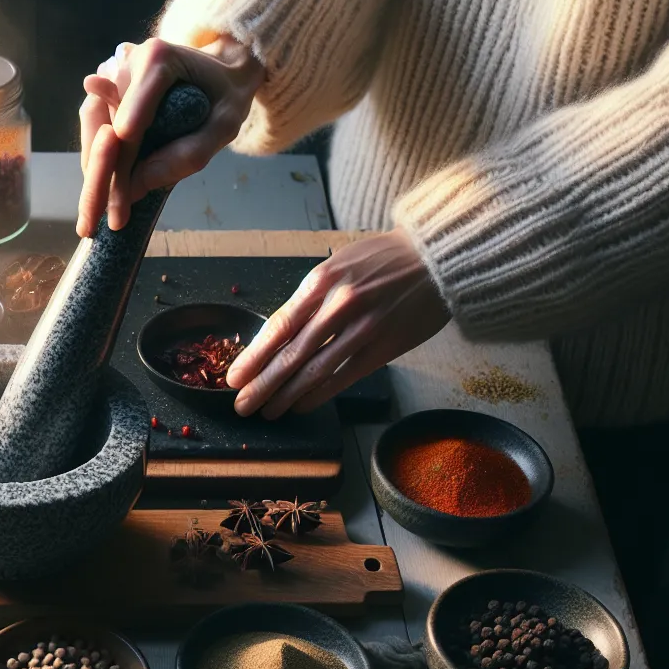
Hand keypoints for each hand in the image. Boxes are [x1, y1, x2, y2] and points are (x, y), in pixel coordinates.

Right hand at [78, 35, 262, 236]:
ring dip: (92, 174)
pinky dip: (95, 162)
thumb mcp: (225, 125)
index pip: (131, 120)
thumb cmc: (227, 95)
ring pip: (92, 131)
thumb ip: (189, 154)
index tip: (120, 203)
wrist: (221, 68)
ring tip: (91, 217)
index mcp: (158, 61)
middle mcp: (128, 64)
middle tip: (90, 225)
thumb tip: (138, 186)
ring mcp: (114, 78)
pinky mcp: (109, 93)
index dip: (122, 163)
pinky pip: (94, 129)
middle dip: (98, 180)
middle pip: (103, 129)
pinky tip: (99, 193)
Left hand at [228, 230, 450, 418]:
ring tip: (268, 412)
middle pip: (292, 355)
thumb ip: (311, 299)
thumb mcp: (338, 265)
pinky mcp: (384, 348)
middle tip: (242, 405)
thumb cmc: (382, 260)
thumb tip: (279, 337)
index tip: (234, 377)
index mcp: (322, 281)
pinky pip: (344, 377)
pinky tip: (301, 406)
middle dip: (262, 385)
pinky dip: (319, 395)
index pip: (279, 326)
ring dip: (286, 396)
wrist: (434, 257)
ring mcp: (363, 329)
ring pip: (315, 372)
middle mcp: (340, 305)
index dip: (254, 357)